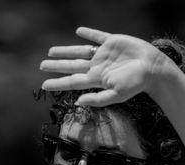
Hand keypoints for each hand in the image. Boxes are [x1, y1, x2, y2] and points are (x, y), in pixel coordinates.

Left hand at [40, 27, 164, 106]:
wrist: (153, 68)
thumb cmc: (135, 83)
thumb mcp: (116, 94)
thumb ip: (97, 99)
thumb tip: (77, 102)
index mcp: (96, 79)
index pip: (72, 81)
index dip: (57, 83)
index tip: (43, 85)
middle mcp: (97, 67)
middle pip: (71, 66)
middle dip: (56, 66)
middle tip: (41, 65)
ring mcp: (103, 54)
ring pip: (79, 52)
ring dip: (65, 51)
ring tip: (51, 51)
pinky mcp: (112, 42)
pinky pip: (97, 36)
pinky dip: (88, 34)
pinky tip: (79, 32)